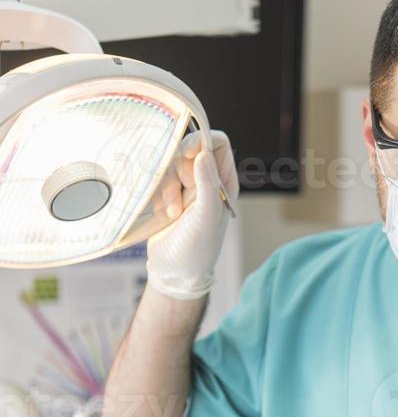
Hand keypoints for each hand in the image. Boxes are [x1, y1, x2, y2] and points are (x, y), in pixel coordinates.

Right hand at [146, 129, 238, 299]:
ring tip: (170, 213)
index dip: (200, 142)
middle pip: (187, 150)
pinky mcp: (166, 195)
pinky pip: (155, 178)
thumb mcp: (205, 219)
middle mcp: (206, 181)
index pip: (217, 143)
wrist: (173, 273)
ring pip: (168, 164)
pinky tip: (162, 215)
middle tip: (178, 200)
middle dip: (176, 171)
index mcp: (224, 182)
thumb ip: (208, 186)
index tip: (185, 154)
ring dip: (165, 187)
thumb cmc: (196, 251)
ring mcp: (185, 188)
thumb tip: (203, 154)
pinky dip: (155, 194)